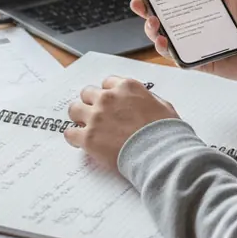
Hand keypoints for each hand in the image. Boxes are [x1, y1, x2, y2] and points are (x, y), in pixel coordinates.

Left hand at [64, 76, 179, 167]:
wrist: (161, 154)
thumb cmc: (166, 133)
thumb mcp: (163, 106)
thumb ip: (147, 99)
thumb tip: (142, 102)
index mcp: (127, 88)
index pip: (107, 83)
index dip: (108, 95)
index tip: (110, 104)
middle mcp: (109, 98)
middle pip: (87, 93)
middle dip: (91, 103)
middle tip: (97, 116)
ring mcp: (97, 117)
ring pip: (74, 109)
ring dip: (80, 118)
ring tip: (86, 128)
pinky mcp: (89, 137)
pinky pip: (69, 133)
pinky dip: (74, 137)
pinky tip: (81, 142)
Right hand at [129, 0, 236, 81]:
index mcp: (201, 5)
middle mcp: (194, 23)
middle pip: (162, 17)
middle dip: (146, 10)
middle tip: (140, 3)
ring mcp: (193, 42)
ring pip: (163, 36)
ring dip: (152, 29)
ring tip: (153, 22)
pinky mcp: (197, 60)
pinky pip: (175, 55)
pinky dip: (165, 48)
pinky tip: (163, 40)